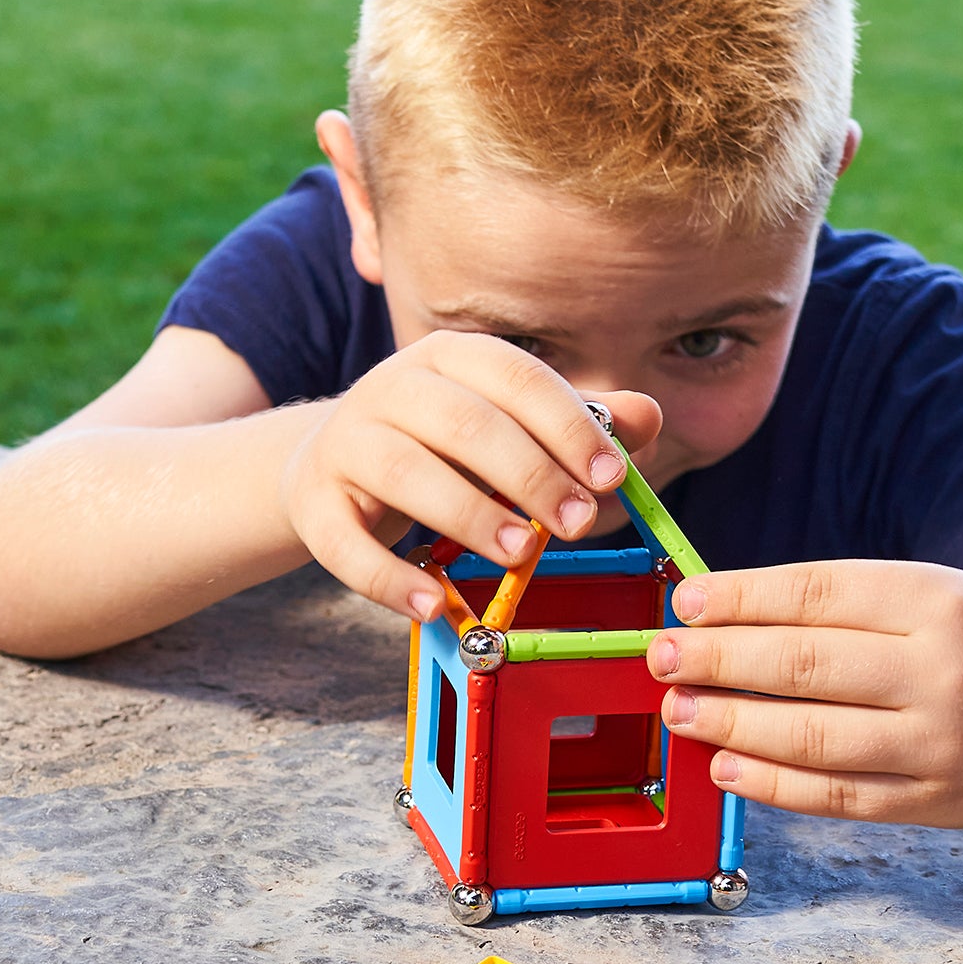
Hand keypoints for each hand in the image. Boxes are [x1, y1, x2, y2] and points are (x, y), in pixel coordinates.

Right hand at [278, 331, 660, 619]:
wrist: (331, 466)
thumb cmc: (446, 447)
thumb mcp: (511, 425)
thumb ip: (580, 422)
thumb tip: (648, 417)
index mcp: (451, 358)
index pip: (516, 378)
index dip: (568, 426)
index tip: (610, 477)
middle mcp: (392, 387)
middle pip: (465, 425)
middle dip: (530, 475)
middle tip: (577, 523)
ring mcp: (345, 443)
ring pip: (406, 474)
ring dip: (469, 516)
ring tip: (518, 554)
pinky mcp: (314, 503)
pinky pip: (345, 545)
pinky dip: (389, 580)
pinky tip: (434, 605)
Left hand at [646, 558, 962, 828]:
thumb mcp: (949, 593)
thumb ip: (854, 605)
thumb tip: (730, 616)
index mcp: (945, 598)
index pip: (817, 594)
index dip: (739, 599)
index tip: (684, 600)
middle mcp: (947, 671)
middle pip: (803, 665)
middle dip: (717, 660)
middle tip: (660, 656)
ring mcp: (946, 746)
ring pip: (812, 737)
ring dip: (731, 723)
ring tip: (679, 709)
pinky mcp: (943, 805)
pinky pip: (839, 796)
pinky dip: (774, 782)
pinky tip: (728, 762)